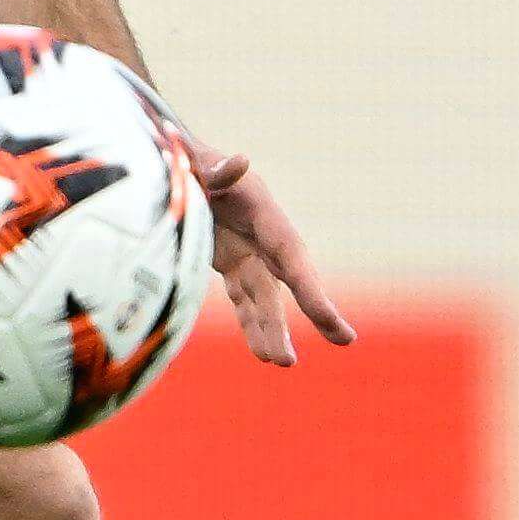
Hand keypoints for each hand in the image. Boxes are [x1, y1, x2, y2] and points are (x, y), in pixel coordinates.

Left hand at [189, 143, 354, 367]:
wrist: (178, 161)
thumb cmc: (188, 157)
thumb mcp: (196, 160)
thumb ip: (213, 167)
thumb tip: (238, 161)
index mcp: (261, 211)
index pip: (290, 254)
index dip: (309, 286)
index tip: (327, 315)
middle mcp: (262, 236)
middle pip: (288, 281)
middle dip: (308, 312)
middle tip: (340, 341)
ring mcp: (247, 253)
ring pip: (265, 299)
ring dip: (272, 330)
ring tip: (281, 362)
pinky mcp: (230, 265)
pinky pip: (244, 300)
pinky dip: (251, 325)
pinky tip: (262, 354)